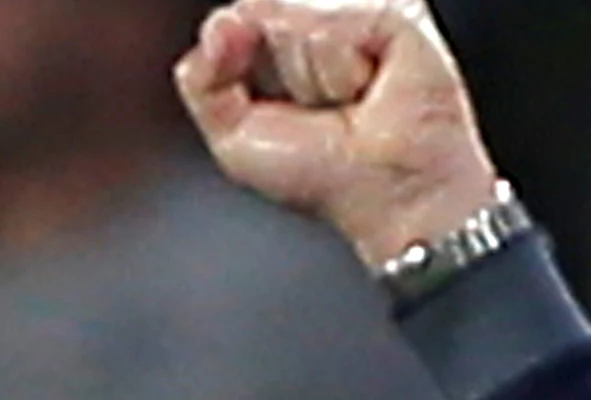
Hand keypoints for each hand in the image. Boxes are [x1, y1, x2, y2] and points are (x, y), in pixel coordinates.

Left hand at [178, 2, 503, 269]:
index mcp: (280, 43)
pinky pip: (327, 26)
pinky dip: (341, 70)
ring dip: (313, 78)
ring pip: (289, 18)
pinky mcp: (388, 12)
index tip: (276, 108)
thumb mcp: (232, 138)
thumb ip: (201, 78)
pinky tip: (371, 87)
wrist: (388, 191)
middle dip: (279, 75)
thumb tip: (223, 22)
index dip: (238, 61)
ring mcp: (354, 12)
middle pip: (258, 11)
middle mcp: (318, 19)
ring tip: (350, 104)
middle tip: (321, 112)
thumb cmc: (325, 177)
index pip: (234, 19)